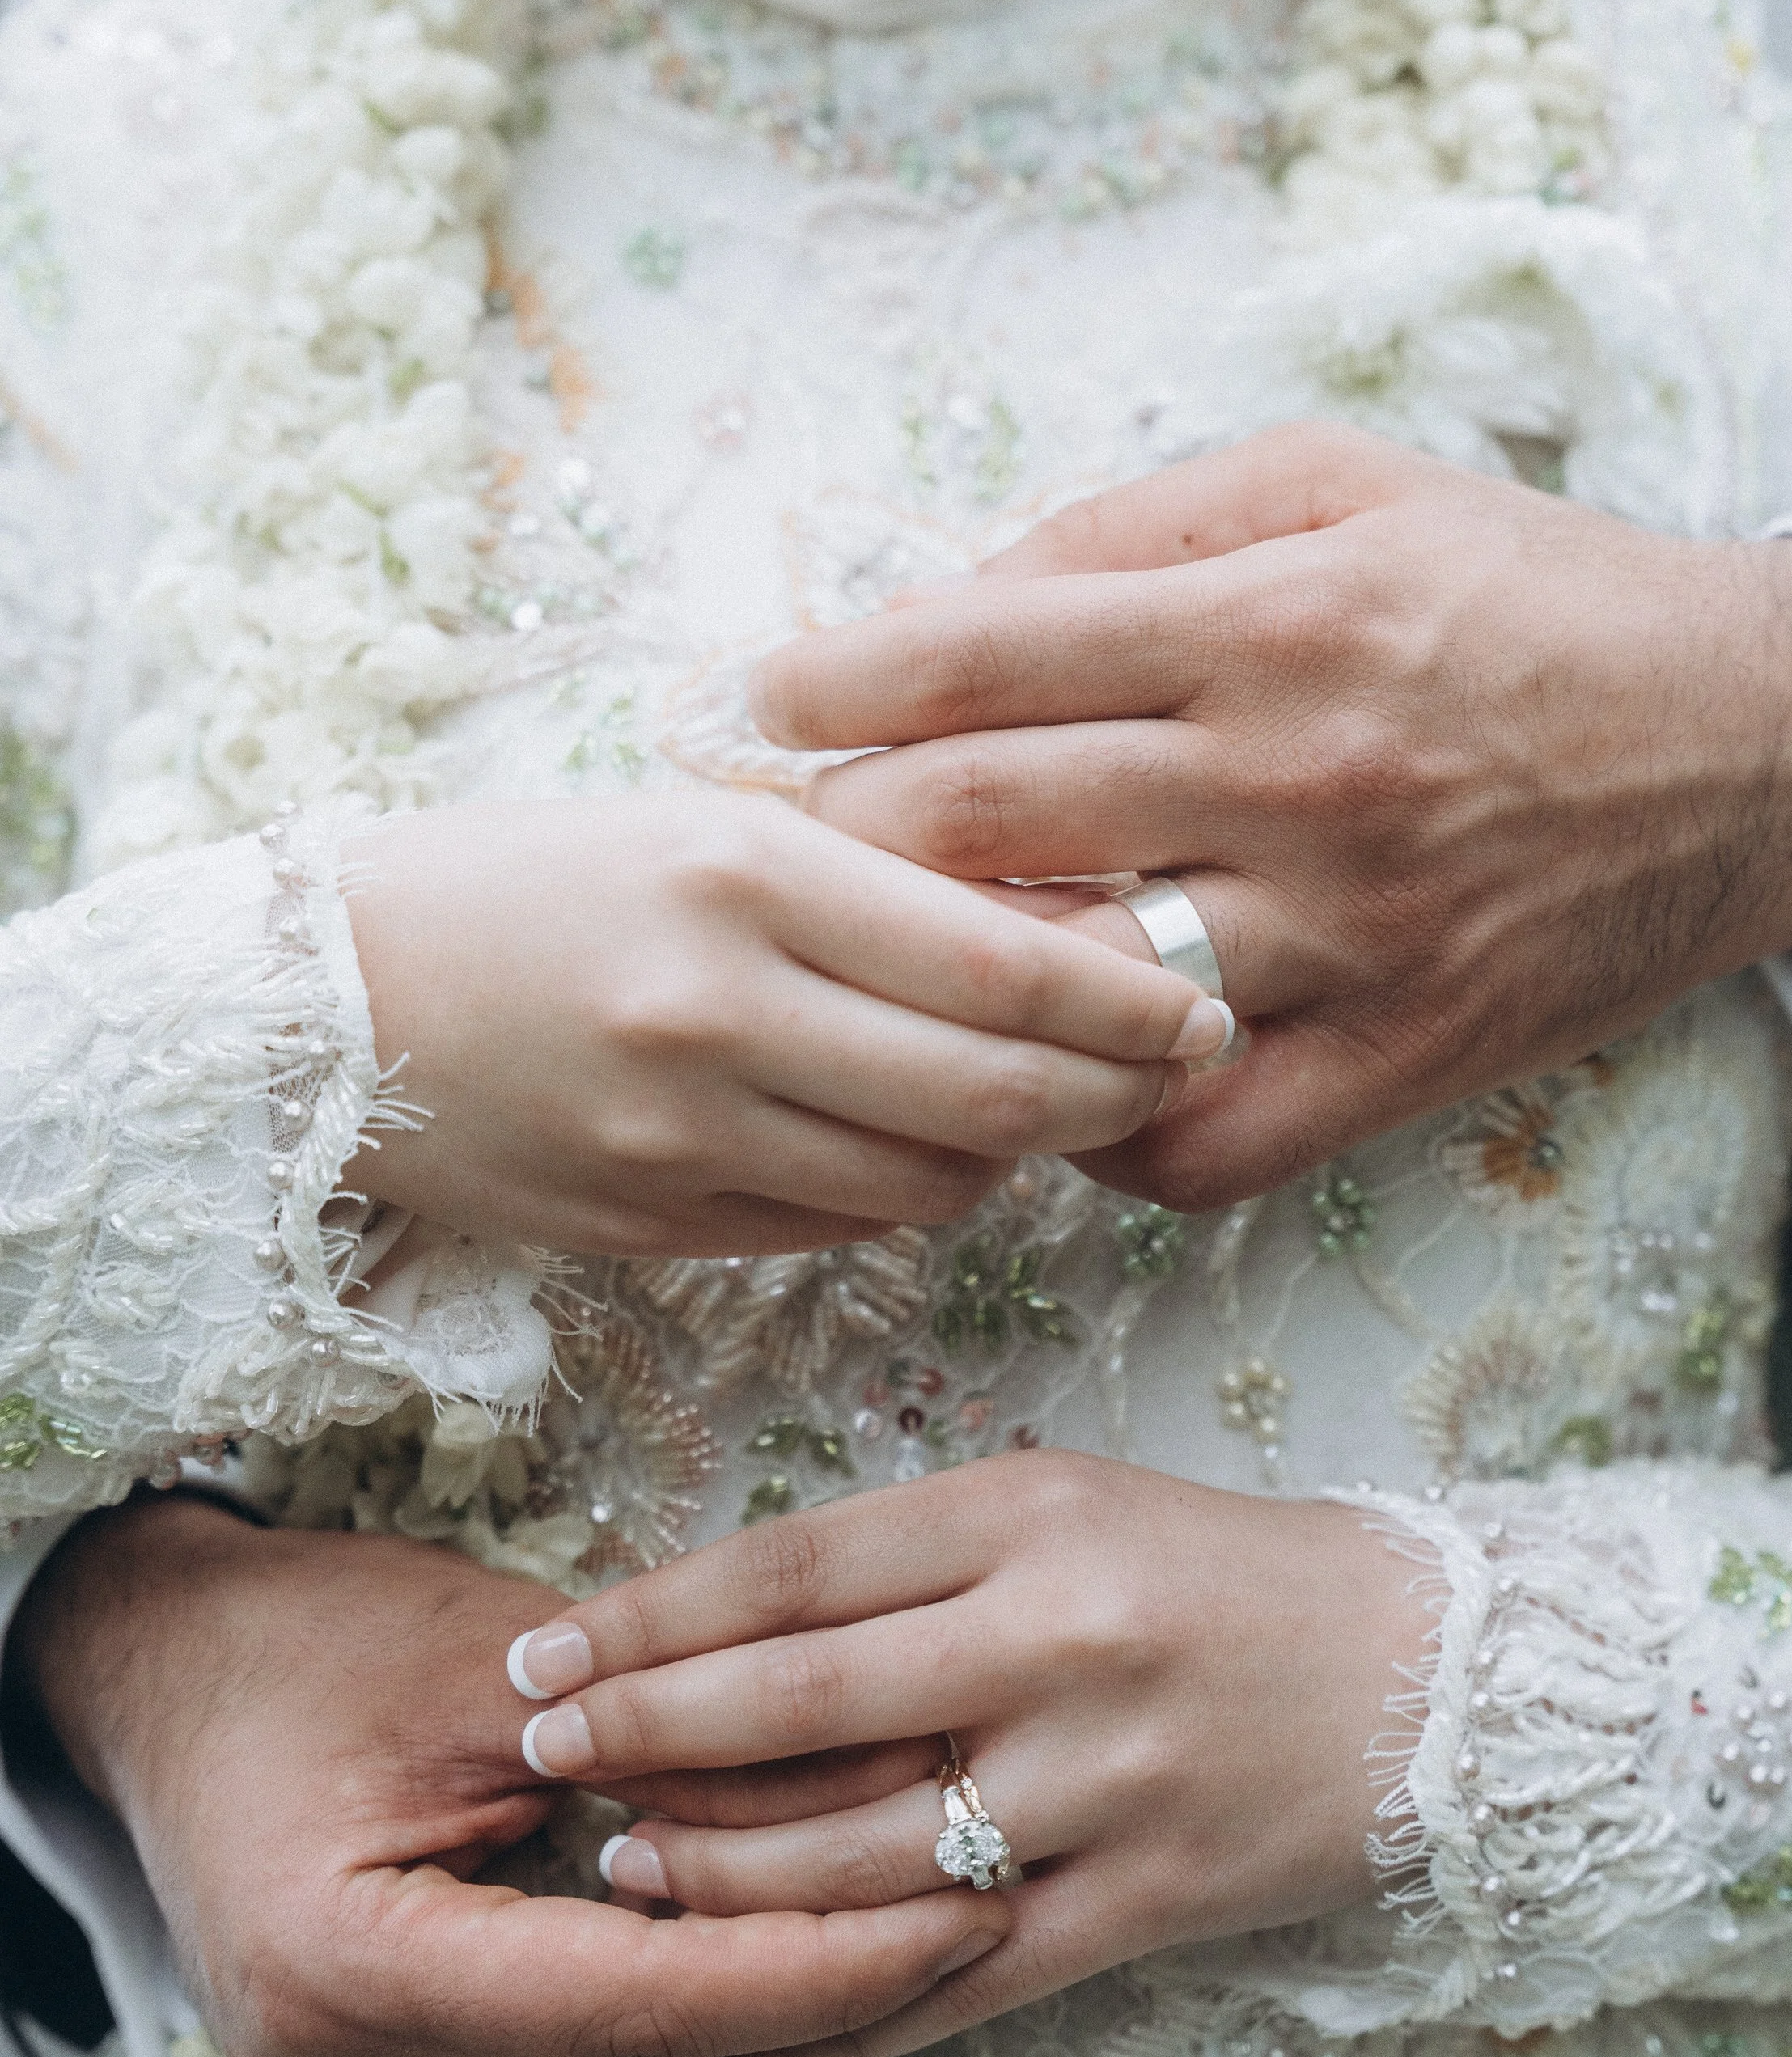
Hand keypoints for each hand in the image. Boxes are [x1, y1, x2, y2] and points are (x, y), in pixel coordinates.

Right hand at [15, 1498, 1012, 2056]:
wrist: (182, 1681)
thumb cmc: (320, 1646)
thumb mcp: (502, 1660)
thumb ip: (684, 1735)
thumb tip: (896, 1772)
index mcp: (346, 1975)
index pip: (645, 2005)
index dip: (823, 1962)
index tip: (965, 1906)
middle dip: (823, 1988)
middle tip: (959, 1883)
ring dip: (759, 2041)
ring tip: (860, 1915)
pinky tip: (735, 1970)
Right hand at [342, 793, 1227, 1255]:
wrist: (320, 998)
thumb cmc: (531, 880)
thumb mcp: (703, 825)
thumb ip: (873, 880)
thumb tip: (1062, 941)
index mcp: (744, 870)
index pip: (1004, 964)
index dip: (1133, 1002)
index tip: (1205, 1004)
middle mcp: (719, 1008)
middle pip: (994, 1095)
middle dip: (1115, 1096)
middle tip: (1174, 1074)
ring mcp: (681, 1133)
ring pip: (929, 1183)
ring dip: (1015, 1155)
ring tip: (1043, 1104)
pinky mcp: (651, 1225)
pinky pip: (839, 1231)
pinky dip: (908, 1196)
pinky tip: (915, 1144)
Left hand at [504, 1453, 1427, 2056]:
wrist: (1431, 1672)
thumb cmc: (1214, 1571)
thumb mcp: (1067, 1505)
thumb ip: (911, 1560)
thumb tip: (713, 1633)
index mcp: (1032, 1515)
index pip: (794, 1570)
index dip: (651, 1618)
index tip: (545, 1652)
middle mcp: (1062, 1640)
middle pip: (804, 1705)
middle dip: (647, 1740)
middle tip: (543, 1759)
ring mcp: (1108, 1782)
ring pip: (863, 1859)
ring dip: (720, 1885)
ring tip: (623, 1883)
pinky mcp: (1149, 1904)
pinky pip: (964, 1985)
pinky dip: (844, 2028)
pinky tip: (743, 2048)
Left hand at [750, 425, 1791, 1210]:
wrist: (1758, 742)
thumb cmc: (1527, 593)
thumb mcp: (1346, 480)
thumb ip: (1139, 521)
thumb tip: (958, 596)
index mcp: (1274, 617)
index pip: (980, 653)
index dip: (836, 677)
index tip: (767, 698)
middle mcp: (1299, 778)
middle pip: (981, 824)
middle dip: (844, 829)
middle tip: (795, 830)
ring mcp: (1351, 937)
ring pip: (1070, 996)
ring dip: (943, 983)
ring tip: (891, 959)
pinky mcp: (1403, 1059)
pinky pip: (1197, 1145)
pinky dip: (1092, 1131)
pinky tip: (1051, 1075)